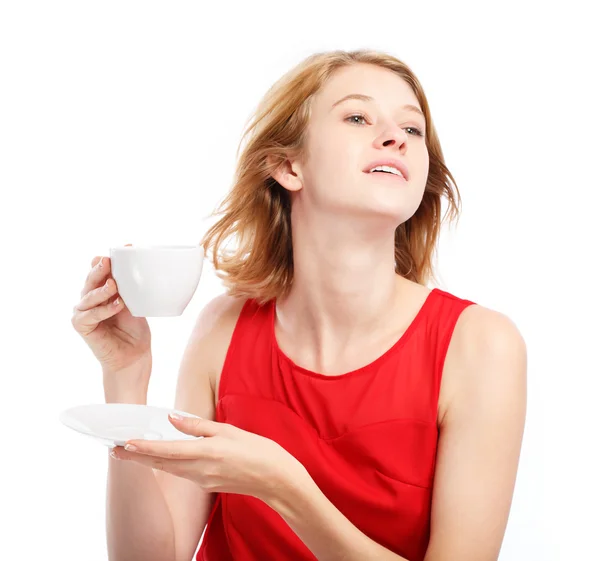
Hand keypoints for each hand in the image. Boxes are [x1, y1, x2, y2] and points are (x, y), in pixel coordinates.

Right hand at [71, 245, 151, 396]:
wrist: (134, 355)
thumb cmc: (135, 329)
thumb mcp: (135, 303)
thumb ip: (130, 288)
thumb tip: (139, 266)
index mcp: (102, 289)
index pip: (101, 269)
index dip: (110, 258)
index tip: (127, 248)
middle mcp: (90, 297)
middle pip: (91, 279)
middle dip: (100, 269)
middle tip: (108, 261)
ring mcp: (84, 311)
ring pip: (88, 296)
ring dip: (101, 290)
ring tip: (114, 285)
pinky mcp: (82, 326)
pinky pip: (89, 315)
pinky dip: (103, 310)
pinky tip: (117, 305)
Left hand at [110, 414, 306, 502]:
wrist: (276, 480)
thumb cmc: (258, 450)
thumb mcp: (229, 431)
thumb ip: (199, 426)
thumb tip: (173, 418)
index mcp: (207, 453)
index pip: (167, 450)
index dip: (143, 448)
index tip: (123, 443)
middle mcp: (200, 470)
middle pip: (161, 463)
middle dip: (137, 457)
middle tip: (114, 449)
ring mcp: (203, 481)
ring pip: (169, 470)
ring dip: (149, 461)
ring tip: (131, 452)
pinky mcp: (208, 485)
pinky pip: (182, 473)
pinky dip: (167, 465)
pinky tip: (162, 457)